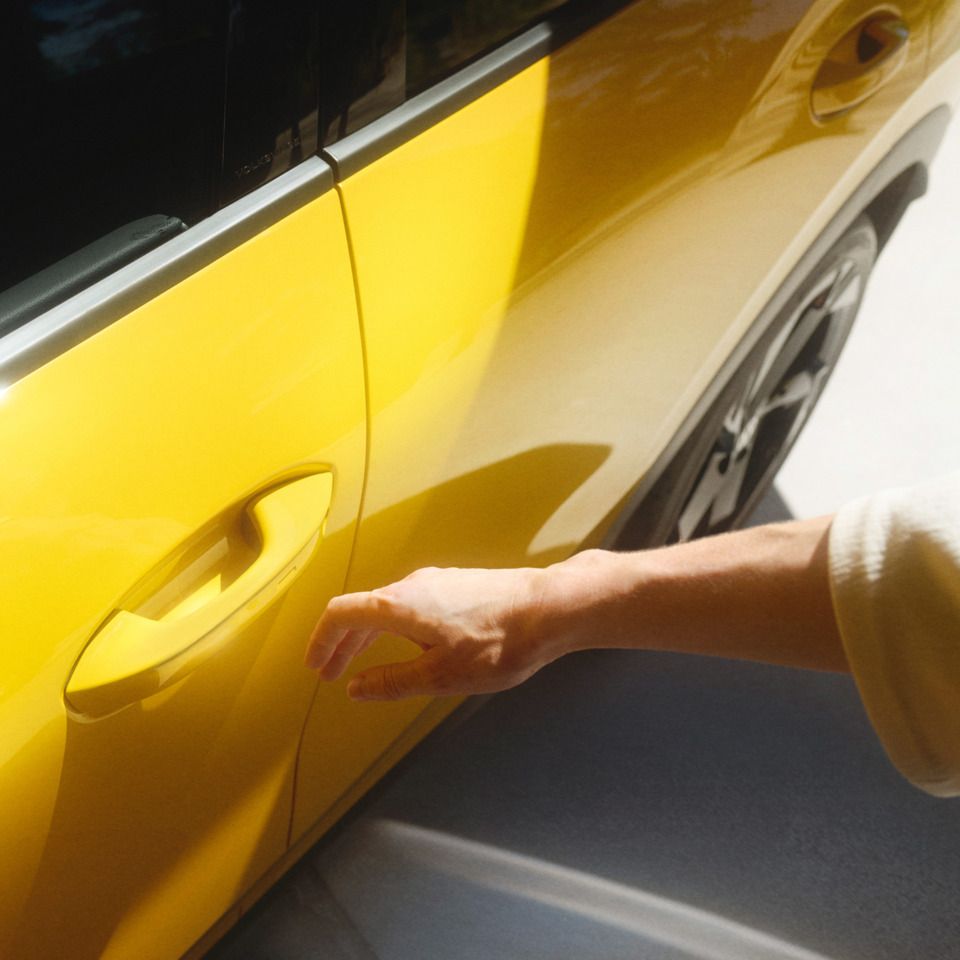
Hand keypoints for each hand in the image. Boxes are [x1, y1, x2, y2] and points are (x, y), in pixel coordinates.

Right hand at [305, 565, 564, 700]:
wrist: (549, 608)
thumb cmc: (500, 642)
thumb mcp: (440, 676)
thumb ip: (392, 682)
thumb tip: (357, 687)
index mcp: (399, 606)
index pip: (341, 615)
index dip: (321, 641)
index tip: (315, 664)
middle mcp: (413, 585)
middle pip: (361, 610)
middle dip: (341, 644)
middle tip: (330, 671)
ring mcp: (436, 581)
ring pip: (386, 606)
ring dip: (367, 636)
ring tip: (361, 663)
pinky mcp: (456, 584)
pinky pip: (409, 603)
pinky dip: (392, 626)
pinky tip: (406, 646)